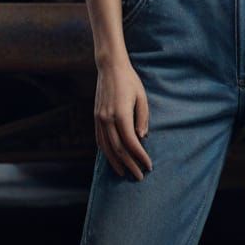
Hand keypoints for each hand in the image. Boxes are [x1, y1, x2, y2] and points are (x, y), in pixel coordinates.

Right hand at [94, 58, 153, 179]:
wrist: (109, 67)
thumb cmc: (130, 81)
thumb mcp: (142, 97)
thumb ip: (142, 118)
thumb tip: (142, 138)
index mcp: (120, 114)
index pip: (131, 142)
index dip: (140, 156)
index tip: (148, 165)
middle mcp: (107, 119)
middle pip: (118, 149)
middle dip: (129, 164)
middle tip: (139, 176)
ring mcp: (99, 119)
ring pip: (106, 147)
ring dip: (116, 162)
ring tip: (124, 173)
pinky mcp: (96, 118)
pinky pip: (100, 140)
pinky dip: (106, 152)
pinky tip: (112, 159)